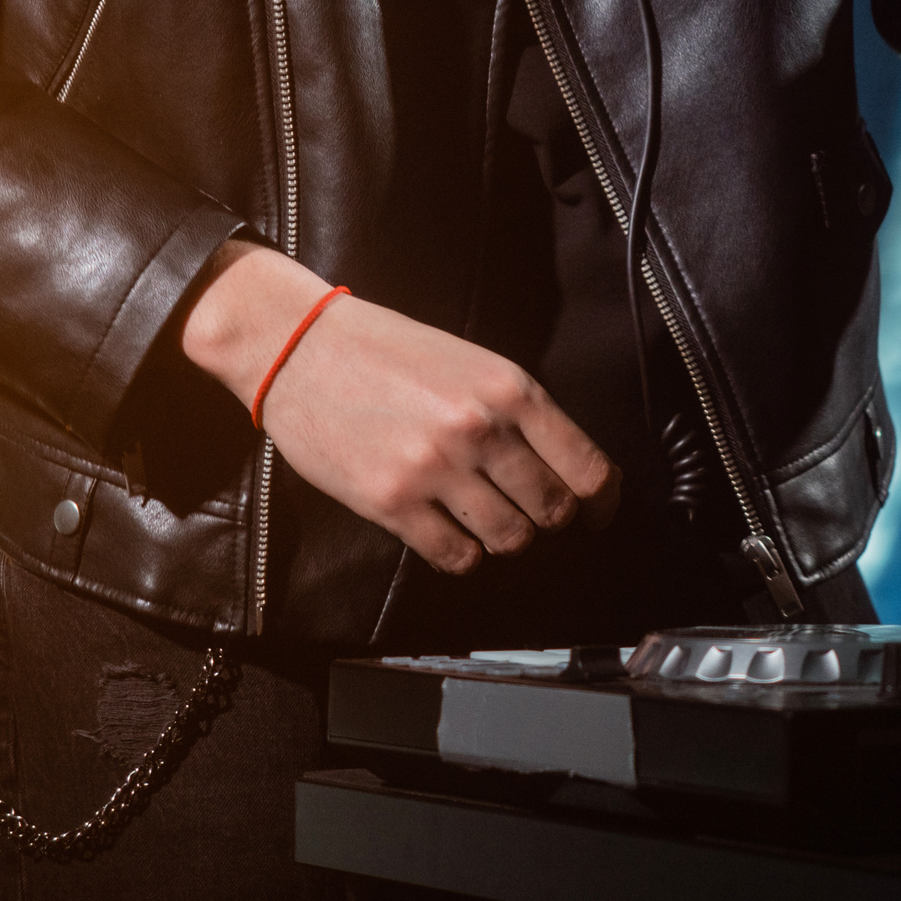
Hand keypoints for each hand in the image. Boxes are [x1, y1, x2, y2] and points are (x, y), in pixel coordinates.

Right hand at [177, 241, 618, 573]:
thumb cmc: (388, 350)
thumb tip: (566, 465)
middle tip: (531, 513)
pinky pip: (454, 556)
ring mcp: (435, 468)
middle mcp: (480, 429)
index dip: (602, 502)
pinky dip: (462, 555)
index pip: (587, 468)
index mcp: (511, 389)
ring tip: (488, 521)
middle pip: (553, 510)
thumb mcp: (473, 362)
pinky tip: (450, 534)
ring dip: (506, 538)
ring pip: (509, 539)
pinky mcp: (390, 501)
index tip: (598, 515)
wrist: (299, 345)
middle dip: (549, 519)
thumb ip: (520, 410)